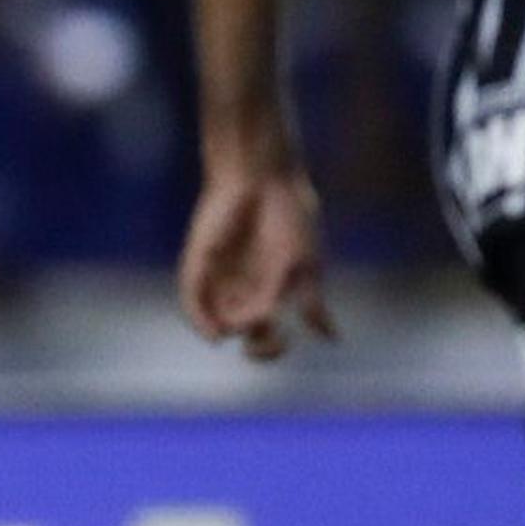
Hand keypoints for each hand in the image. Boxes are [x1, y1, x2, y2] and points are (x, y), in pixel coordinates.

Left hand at [178, 158, 335, 361]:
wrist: (262, 177)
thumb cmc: (289, 218)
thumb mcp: (306, 266)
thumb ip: (313, 304)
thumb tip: (333, 340)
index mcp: (268, 292)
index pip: (266, 336)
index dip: (274, 348)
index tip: (288, 337)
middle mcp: (241, 290)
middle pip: (244, 335)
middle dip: (257, 348)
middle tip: (263, 344)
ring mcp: (217, 278)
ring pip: (217, 322)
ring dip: (229, 331)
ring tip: (245, 325)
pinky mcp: (197, 264)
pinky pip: (192, 301)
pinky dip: (200, 320)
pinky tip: (215, 333)